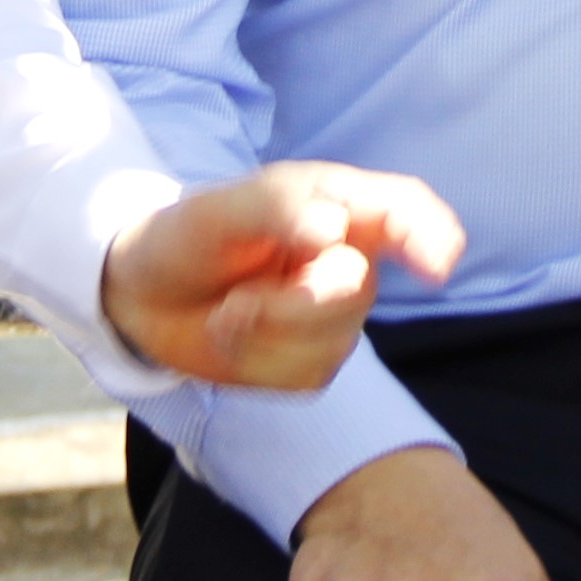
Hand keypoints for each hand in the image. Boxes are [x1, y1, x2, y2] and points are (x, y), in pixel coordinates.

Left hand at [105, 161, 466, 388]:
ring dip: (262, 335)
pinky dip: (257, 364)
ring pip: (332, 342)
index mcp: (338, 204)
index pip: (404, 210)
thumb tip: (331, 229)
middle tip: (235, 303)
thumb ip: (277, 210)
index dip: (430, 233)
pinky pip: (305, 376)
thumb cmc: (189, 234)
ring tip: (227, 314)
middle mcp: (349, 257)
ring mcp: (335, 315)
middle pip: (355, 289)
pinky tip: (235, 339)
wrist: (143, 292)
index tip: (437, 263)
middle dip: (290, 304)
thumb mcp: (221, 209)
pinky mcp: (312, 363)